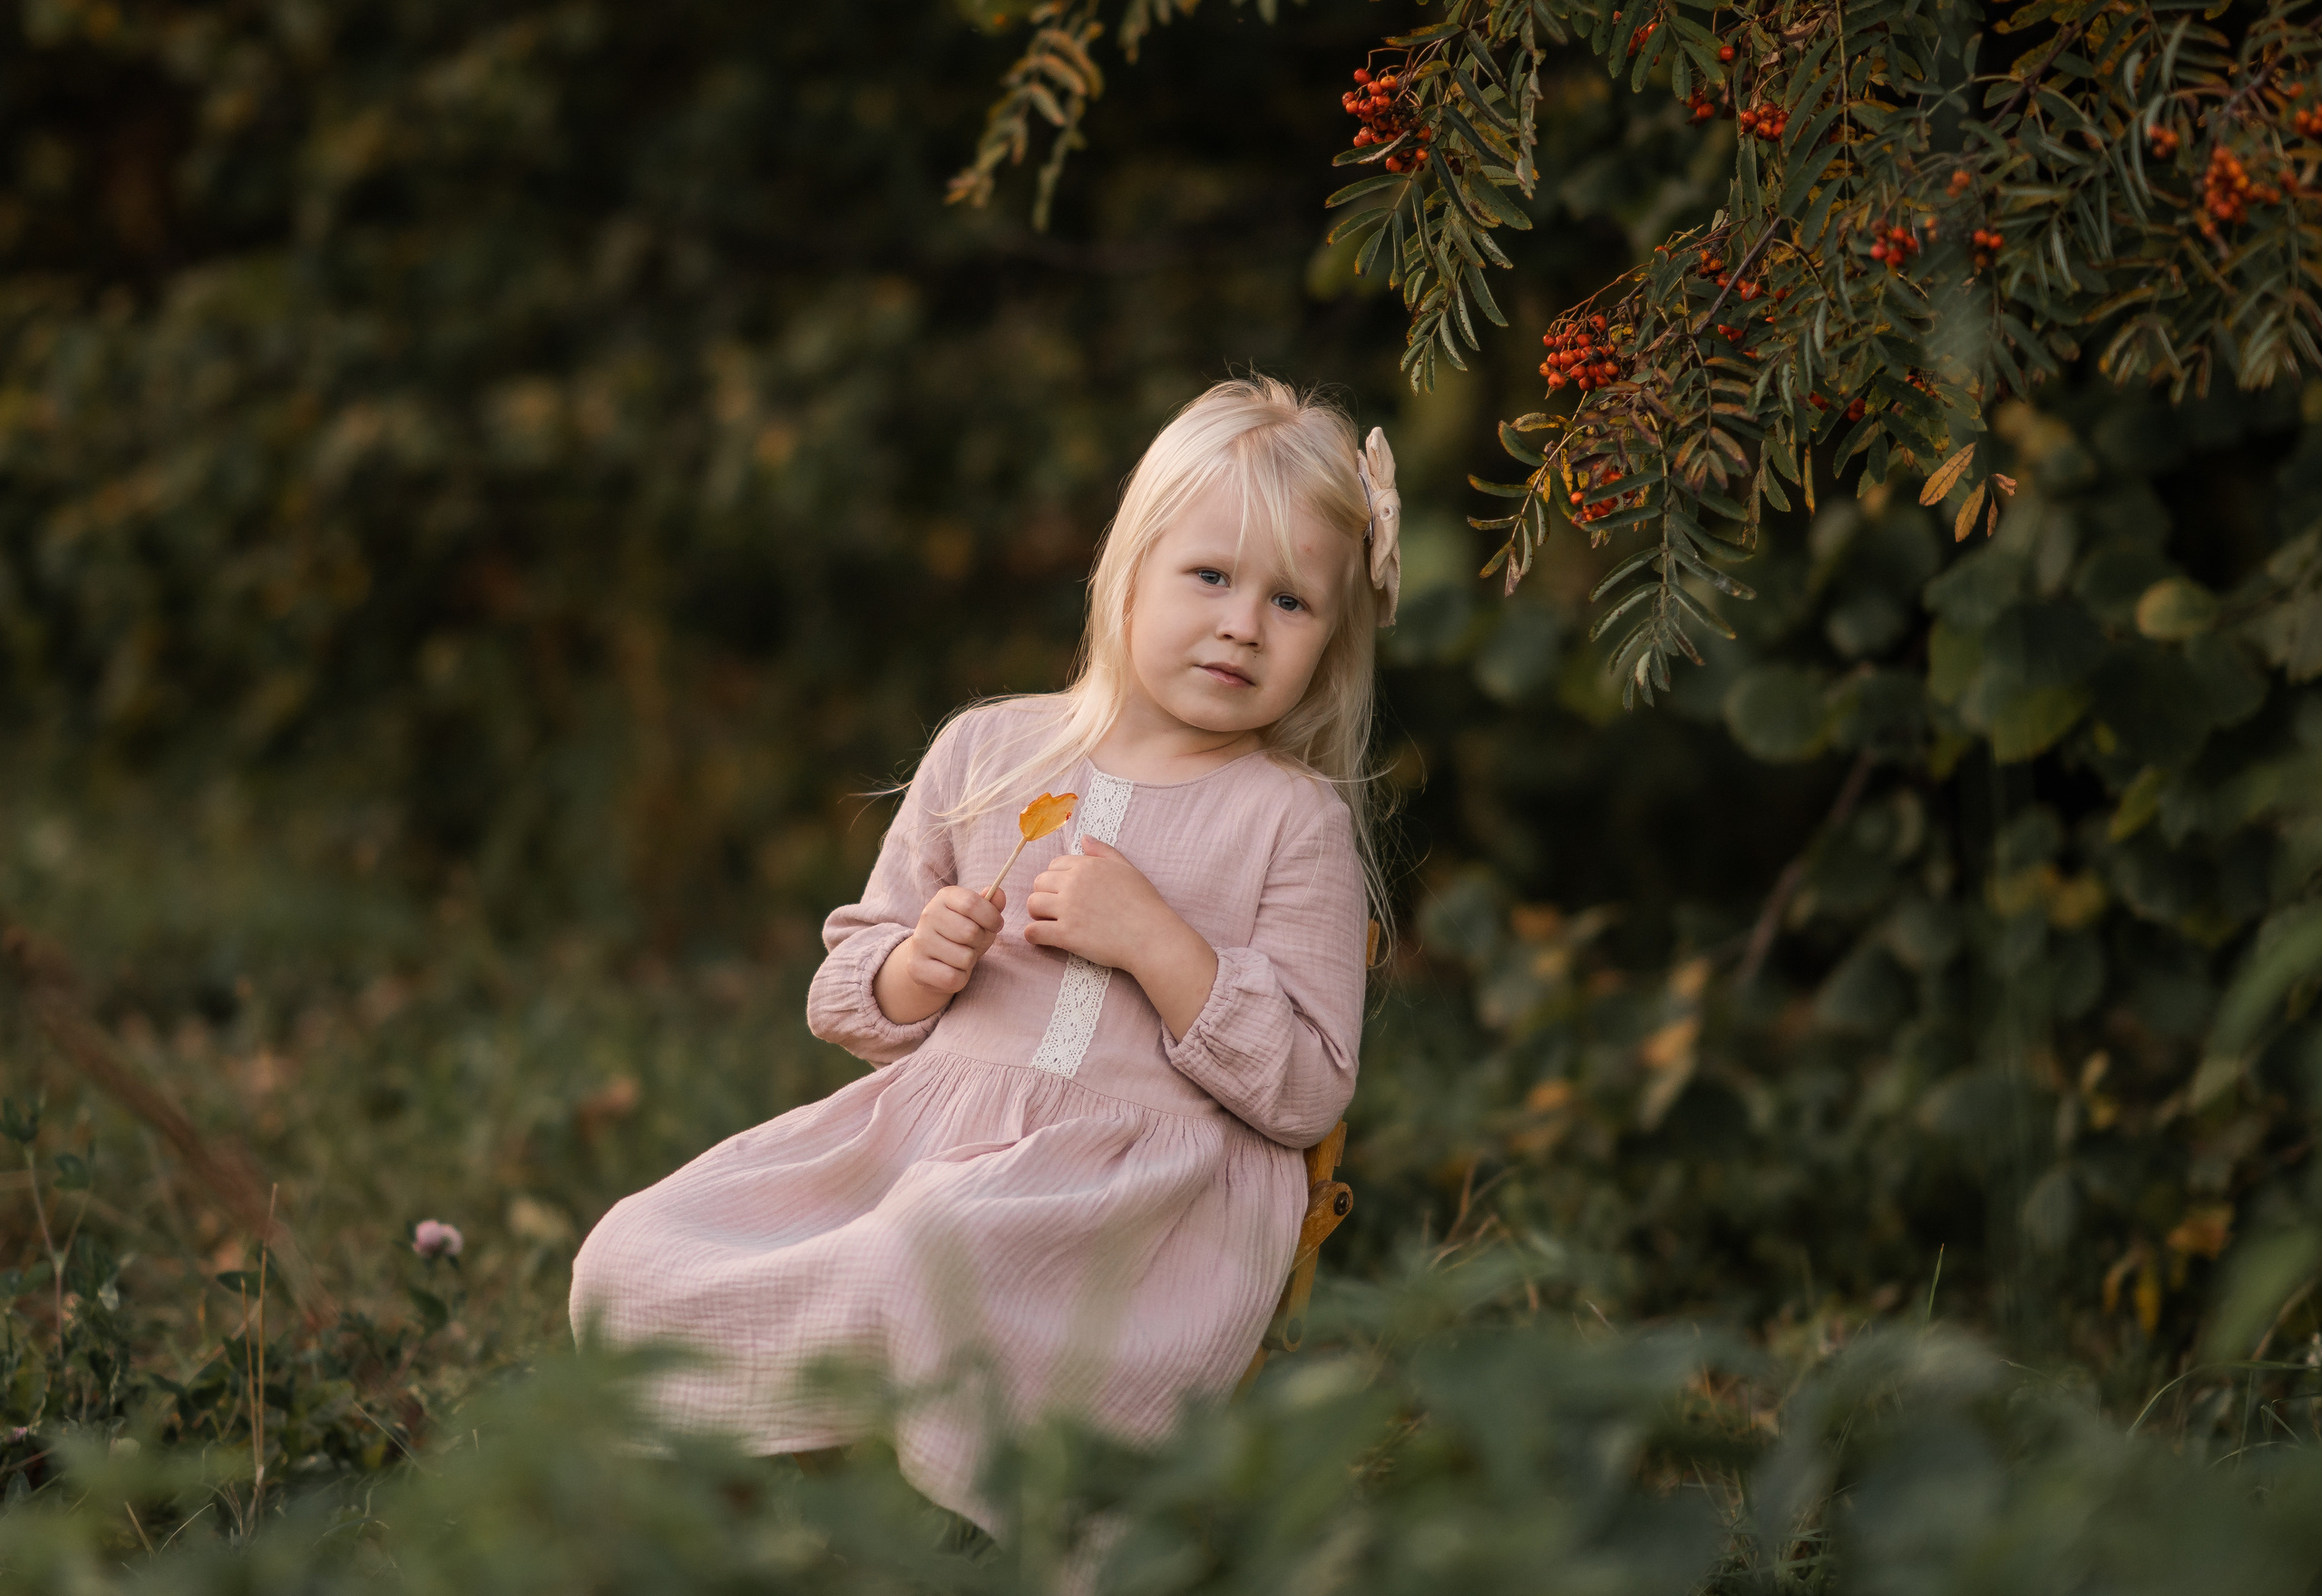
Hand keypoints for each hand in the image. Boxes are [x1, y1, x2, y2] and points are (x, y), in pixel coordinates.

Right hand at [874, 885, 1004, 1025]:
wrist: (931, 959)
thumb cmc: (961, 934)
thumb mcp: (979, 918)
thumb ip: (991, 905)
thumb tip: (998, 894)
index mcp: (945, 897)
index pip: (972, 903)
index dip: (991, 918)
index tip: (995, 925)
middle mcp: (928, 915)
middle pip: (970, 932)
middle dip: (979, 942)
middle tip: (970, 944)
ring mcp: (920, 941)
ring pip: (964, 958)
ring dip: (969, 961)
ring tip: (959, 956)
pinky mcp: (916, 966)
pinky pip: (953, 978)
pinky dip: (960, 978)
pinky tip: (950, 970)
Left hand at [1025, 839, 1217, 1038]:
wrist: (1151, 936)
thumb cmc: (1143, 903)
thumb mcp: (1127, 869)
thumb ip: (1103, 852)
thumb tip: (1084, 837)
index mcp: (1087, 866)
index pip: (1054, 865)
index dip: (1057, 878)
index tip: (1066, 892)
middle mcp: (1073, 884)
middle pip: (1039, 882)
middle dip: (1045, 894)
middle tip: (1056, 908)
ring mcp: (1068, 909)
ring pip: (1032, 904)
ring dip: (1037, 913)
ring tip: (1049, 922)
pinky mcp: (1065, 935)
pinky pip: (1033, 932)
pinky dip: (1033, 935)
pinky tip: (1044, 938)